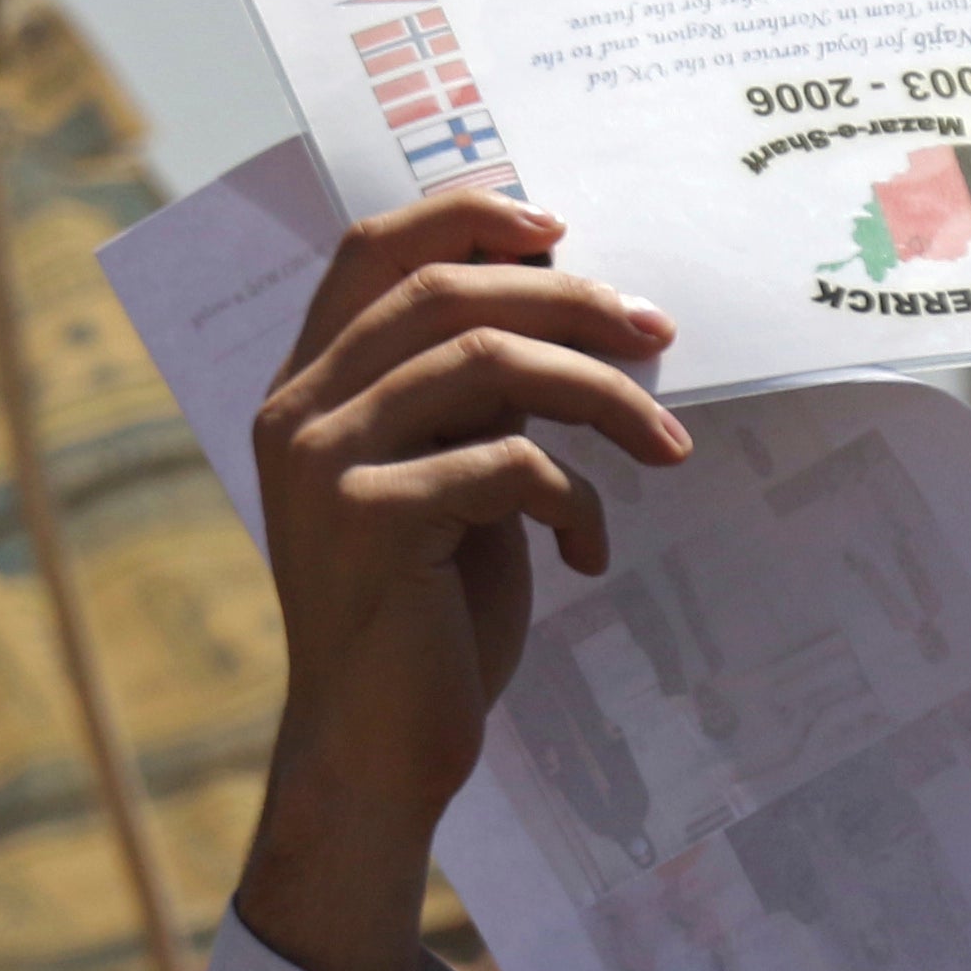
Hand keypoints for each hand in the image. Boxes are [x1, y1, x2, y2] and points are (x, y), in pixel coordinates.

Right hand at [237, 186, 689, 970]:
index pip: (374, 249)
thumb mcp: (453, 486)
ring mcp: (324, 461)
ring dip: (602, 396)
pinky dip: (576, 500)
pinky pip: (508, 464)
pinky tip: (590, 555)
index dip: (467, 217)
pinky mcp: (369, 519)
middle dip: (572, 300)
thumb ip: (471, 400)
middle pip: (449, 292)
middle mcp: (300, 409)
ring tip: (670, 444)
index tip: (561, 230)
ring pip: (487, 365)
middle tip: (660, 331)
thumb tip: (566, 304)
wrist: (381, 754)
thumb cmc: (430, 623)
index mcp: (309, 386)